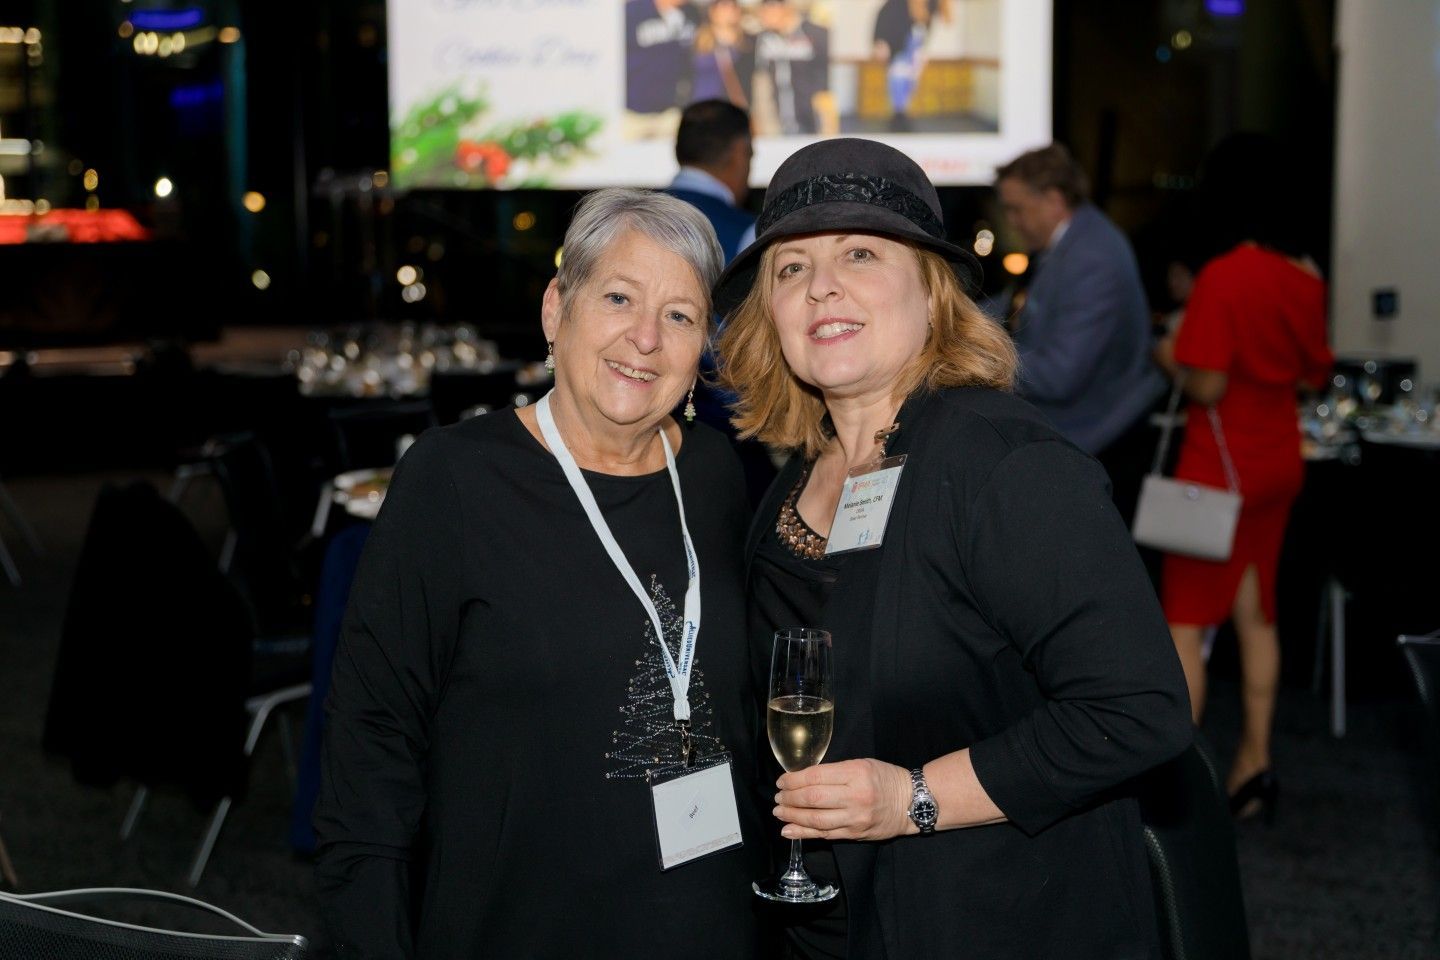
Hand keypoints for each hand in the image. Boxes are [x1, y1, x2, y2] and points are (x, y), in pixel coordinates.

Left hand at [774, 758, 913, 841]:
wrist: (911, 803)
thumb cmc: (885, 778)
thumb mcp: (862, 764)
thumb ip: (835, 771)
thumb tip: (803, 778)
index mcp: (856, 773)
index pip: (816, 776)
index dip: (793, 779)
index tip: (782, 780)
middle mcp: (855, 796)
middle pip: (812, 798)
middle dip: (789, 798)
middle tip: (777, 796)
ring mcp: (854, 818)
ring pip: (815, 819)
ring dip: (792, 816)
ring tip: (779, 812)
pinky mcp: (854, 834)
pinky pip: (824, 834)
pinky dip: (803, 833)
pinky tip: (789, 830)